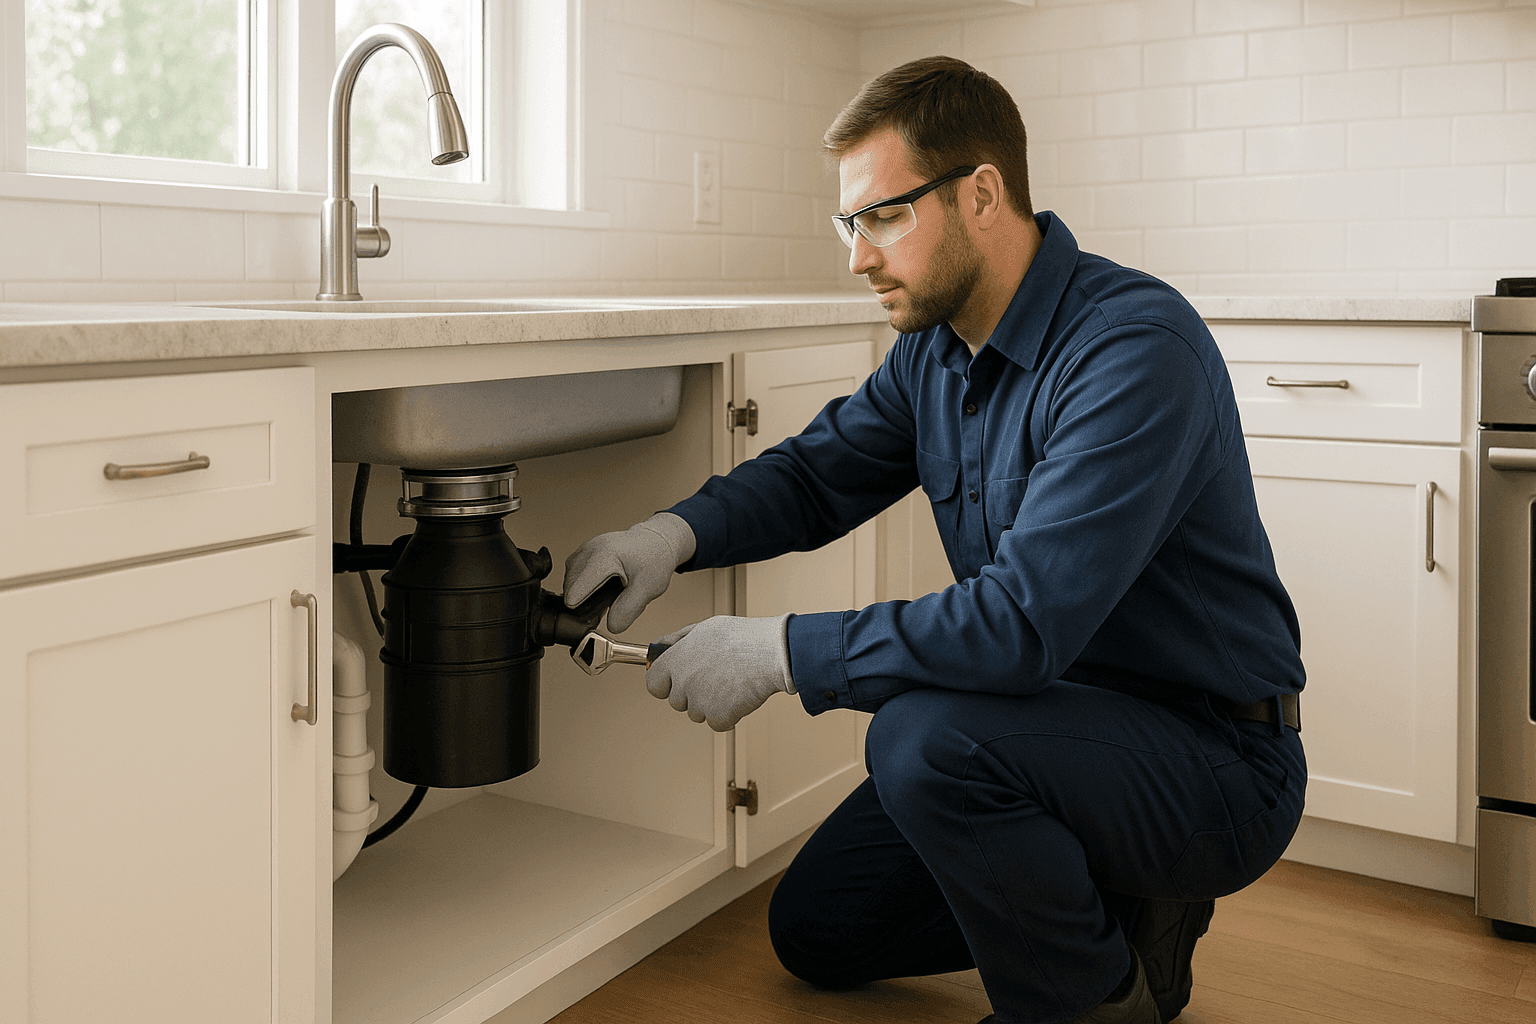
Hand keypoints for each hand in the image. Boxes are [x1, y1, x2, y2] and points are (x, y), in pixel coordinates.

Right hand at [564, 513, 695, 632]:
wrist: (655, 542)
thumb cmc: (653, 560)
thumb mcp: (647, 589)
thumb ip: (628, 609)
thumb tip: (612, 626)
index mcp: (604, 557)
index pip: (577, 589)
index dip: (580, 607)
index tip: (590, 614)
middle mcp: (590, 550)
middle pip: (571, 588)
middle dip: (584, 602)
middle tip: (609, 603)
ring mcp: (584, 549)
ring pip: (569, 582)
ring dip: (582, 593)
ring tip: (607, 593)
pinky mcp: (582, 552)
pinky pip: (573, 574)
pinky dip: (583, 585)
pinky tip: (601, 586)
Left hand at [647, 614, 794, 730]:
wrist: (772, 654)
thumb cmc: (741, 638)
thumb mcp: (703, 628)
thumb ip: (675, 640)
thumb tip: (657, 648)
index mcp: (675, 661)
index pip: (653, 685)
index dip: (665, 684)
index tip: (676, 681)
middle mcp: (683, 684)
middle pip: (677, 702)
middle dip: (692, 694)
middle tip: (714, 677)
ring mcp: (700, 703)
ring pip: (697, 713)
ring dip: (710, 704)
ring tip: (729, 683)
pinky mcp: (718, 717)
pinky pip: (717, 723)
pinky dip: (728, 715)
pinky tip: (738, 695)